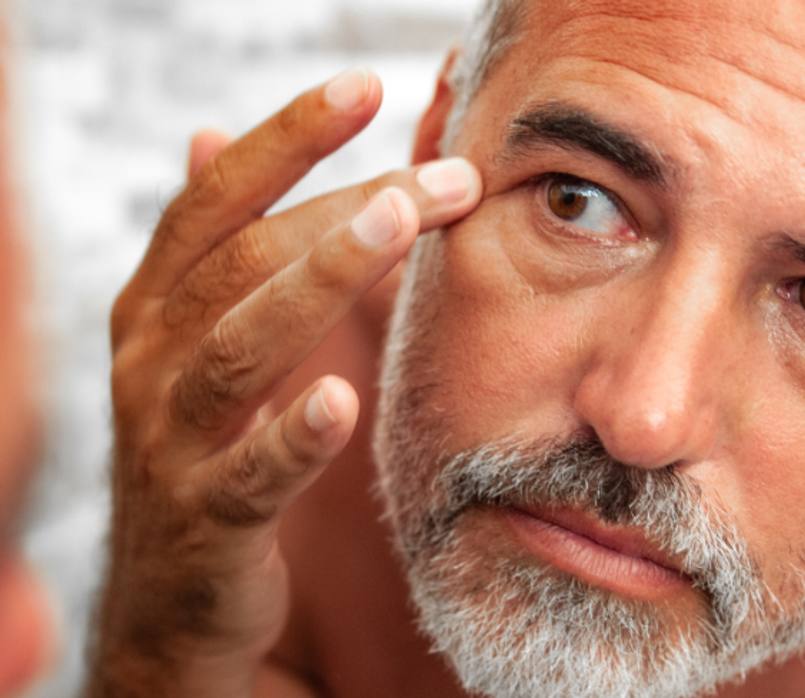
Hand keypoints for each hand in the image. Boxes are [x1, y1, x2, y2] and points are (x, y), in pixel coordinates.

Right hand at [89, 68, 480, 696]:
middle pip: (245, 259)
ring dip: (320, 281)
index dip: (287, 137)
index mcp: (156, 307)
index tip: (364, 86)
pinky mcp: (203, 523)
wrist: (170, 602)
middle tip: (447, 177)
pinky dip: (291, 438)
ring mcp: (168, 441)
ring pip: (239, 345)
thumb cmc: (206, 451)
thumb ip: (216, 249)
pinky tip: (342, 402)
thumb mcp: (197, 341)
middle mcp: (149, 360)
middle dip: (348, 208)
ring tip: (398, 226)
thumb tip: (205, 135)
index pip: (217, 200)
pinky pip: (247, 475)